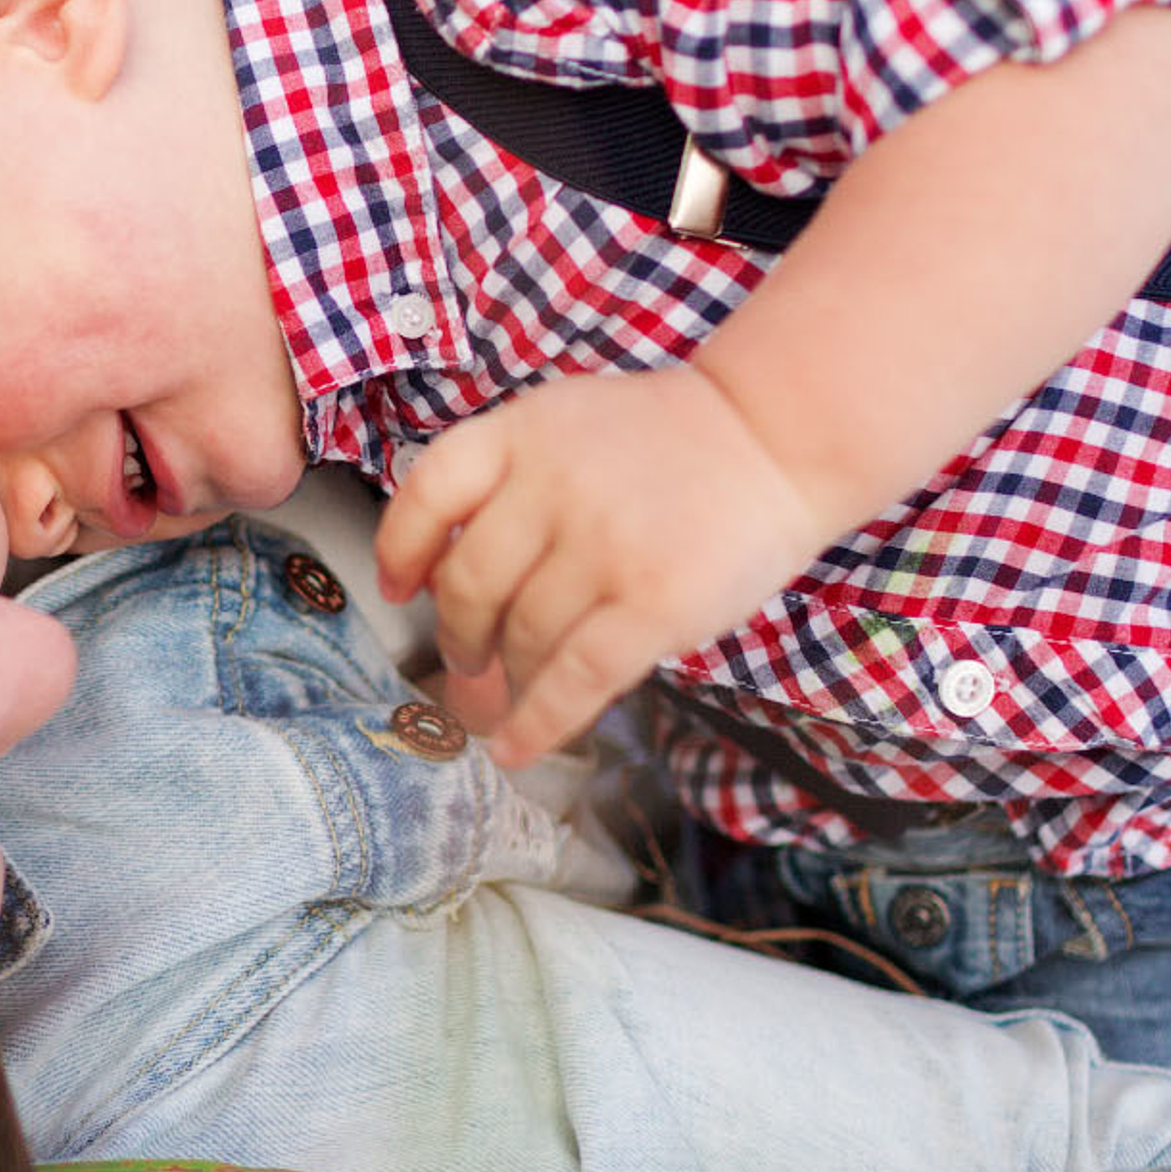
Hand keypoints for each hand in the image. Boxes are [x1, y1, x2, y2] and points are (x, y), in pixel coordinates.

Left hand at [373, 364, 828, 767]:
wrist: (774, 434)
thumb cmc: (664, 441)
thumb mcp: (566, 422)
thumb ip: (504, 476)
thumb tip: (432, 574)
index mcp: (522, 432)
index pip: (429, 492)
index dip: (401, 548)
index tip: (396, 588)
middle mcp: (553, 486)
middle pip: (468, 581)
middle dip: (458, 634)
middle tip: (465, 661)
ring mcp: (603, 546)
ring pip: (522, 635)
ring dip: (505, 678)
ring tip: (507, 693)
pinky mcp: (654, 604)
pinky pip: (575, 678)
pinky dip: (537, 723)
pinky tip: (514, 749)